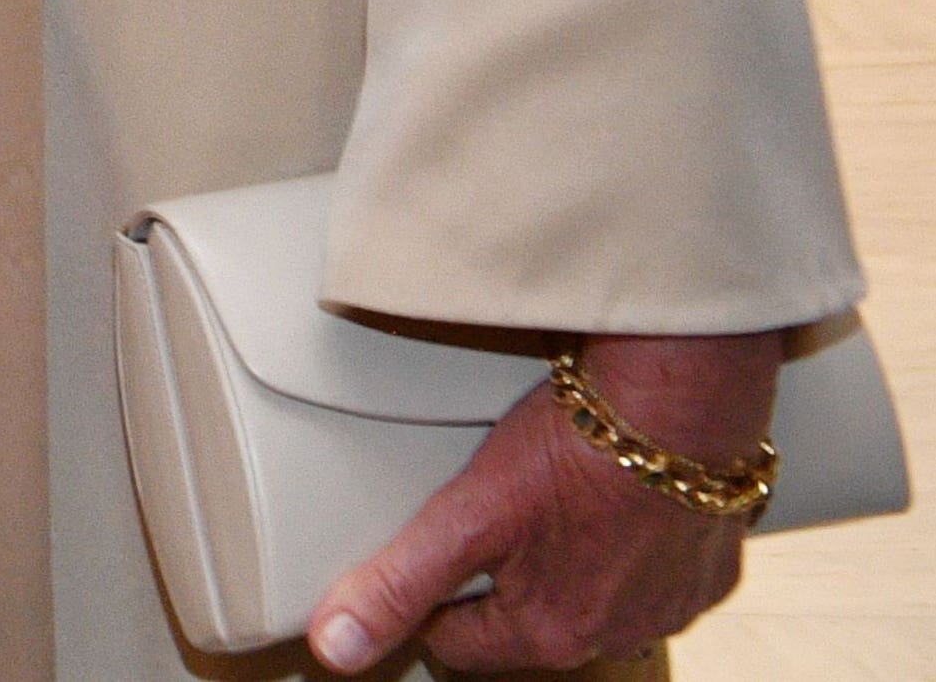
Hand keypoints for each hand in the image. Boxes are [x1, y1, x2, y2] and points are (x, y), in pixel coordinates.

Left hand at [313, 332, 779, 673]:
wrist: (684, 401)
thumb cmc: (575, 454)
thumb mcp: (465, 516)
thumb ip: (398, 583)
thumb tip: (335, 646)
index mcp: (551, 634)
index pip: (457, 644)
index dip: (427, 602)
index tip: (420, 562)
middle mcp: (620, 633)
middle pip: (527, 622)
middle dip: (500, 579)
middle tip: (486, 516)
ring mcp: (673, 602)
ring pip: (595, 596)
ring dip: (568, 562)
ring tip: (546, 500)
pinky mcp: (712, 565)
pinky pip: (657, 568)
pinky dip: (631, 542)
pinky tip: (611, 497)